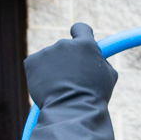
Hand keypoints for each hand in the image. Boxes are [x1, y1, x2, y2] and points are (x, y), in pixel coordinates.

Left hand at [24, 23, 118, 139]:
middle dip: (66, 60)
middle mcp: (64, 43)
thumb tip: (97, 57)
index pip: (80, 28)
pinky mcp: (31, 62)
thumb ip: (101, 61)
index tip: (77, 43)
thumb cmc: (94, 97)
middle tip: (70, 80)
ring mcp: (47, 52)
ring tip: (59, 88)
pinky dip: (39, 75)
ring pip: (49, 59)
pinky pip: (36, 66)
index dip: (79, 35)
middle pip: (64, 48)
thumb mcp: (109, 77)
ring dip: (53, 69)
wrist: (72, 111)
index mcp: (86, 44)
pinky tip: (47, 88)